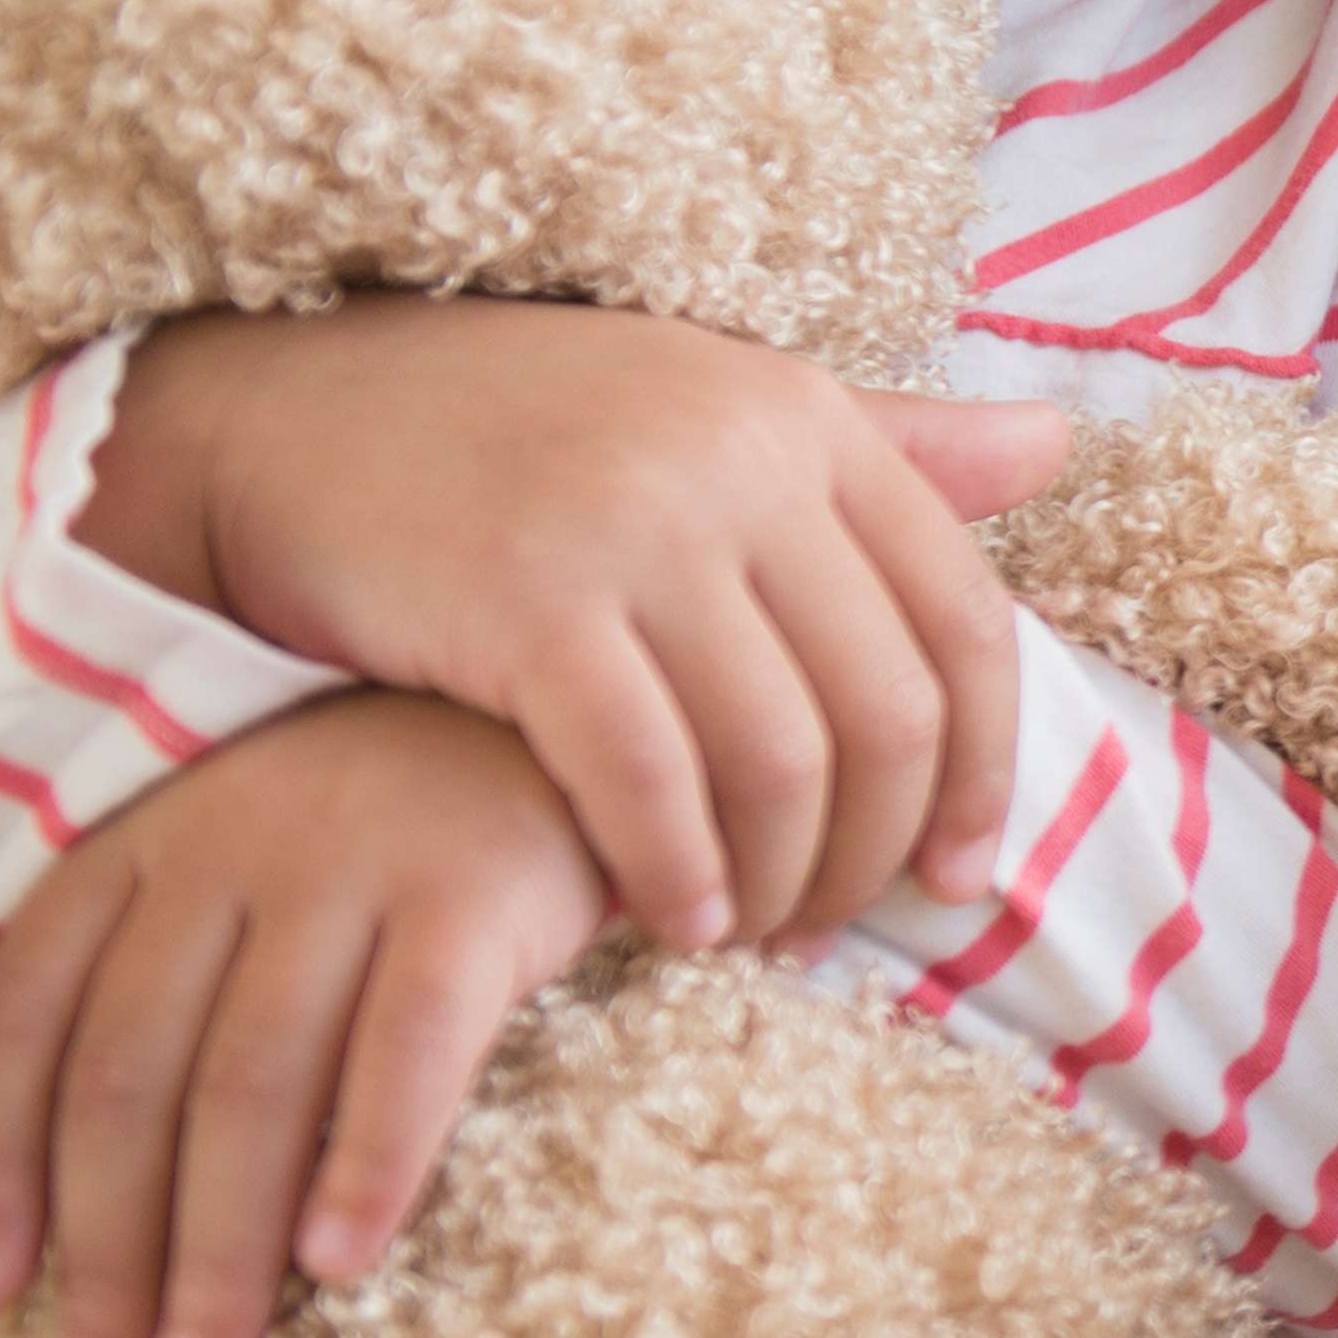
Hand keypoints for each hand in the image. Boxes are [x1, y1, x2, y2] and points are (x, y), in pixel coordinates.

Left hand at [0, 692, 609, 1337]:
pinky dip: (369, 1160)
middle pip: (135, 1082)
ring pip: (254, 1087)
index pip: (32, 1021)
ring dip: (220, 1253)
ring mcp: (352, 867)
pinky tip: (339, 1263)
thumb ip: (113, 927)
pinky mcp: (474, 894)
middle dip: (111, 1258)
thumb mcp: (227, 837)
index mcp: (146, 842)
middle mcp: (228, 848)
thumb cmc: (389, 806)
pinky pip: (410, 1049)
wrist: (580, 710)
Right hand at [79, 297, 1065, 948]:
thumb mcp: (715, 406)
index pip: (966, 625)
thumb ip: (888, 441)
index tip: (961, 875)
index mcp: (810, 421)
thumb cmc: (515, 426)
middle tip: (835, 923)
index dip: (984, 771)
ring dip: (783, 879)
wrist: (282, 412)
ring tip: (752, 931)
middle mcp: (744, 465)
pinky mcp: (526, 606)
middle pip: (887, 714)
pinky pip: (648, 781)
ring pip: (780, 762)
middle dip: (879, 850)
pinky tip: (673, 922)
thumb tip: (1056, 444)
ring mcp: (637, 531)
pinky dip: (677, 872)